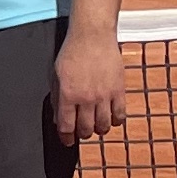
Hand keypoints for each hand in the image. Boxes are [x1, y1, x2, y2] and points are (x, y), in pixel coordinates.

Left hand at [53, 23, 127, 148]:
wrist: (92, 36)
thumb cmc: (72, 53)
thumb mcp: (56, 75)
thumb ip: (56, 99)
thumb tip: (59, 119)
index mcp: (67, 95)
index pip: (66, 126)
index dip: (66, 138)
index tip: (67, 141)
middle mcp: (86, 98)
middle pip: (86, 129)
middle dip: (82, 134)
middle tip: (82, 132)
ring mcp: (104, 95)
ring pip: (104, 126)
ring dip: (99, 129)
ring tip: (96, 125)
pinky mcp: (119, 90)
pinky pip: (120, 115)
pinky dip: (116, 121)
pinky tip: (111, 118)